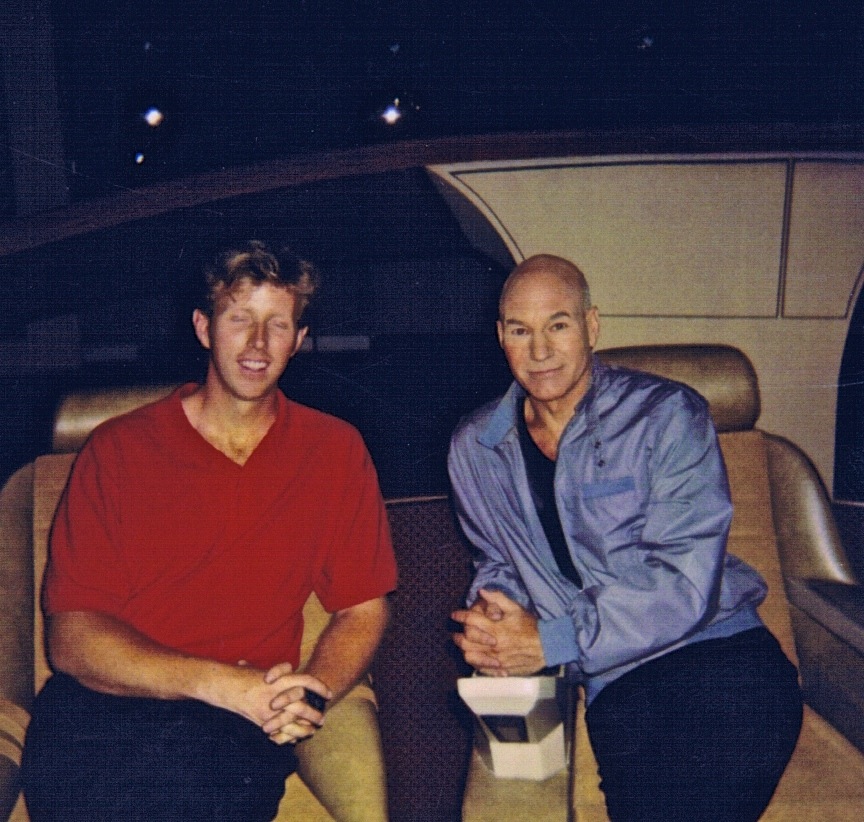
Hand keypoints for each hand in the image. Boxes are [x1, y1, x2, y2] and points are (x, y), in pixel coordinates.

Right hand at [206, 661, 330, 743]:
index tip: (329, 694)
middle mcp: (278, 694)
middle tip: (322, 718)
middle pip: (303, 705)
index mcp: (282, 678)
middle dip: (314, 713)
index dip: (320, 687)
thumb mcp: (267, 667)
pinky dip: (289, 736)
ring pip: (293, 722)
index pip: (307, 681)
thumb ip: (280, 672)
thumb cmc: (245, 674)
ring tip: (312, 730)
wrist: (226, 685)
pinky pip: (280, 732)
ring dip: (305, 728)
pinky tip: (295, 738)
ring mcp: (271, 710)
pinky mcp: (262, 721)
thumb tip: (291, 670)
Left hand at [451, 589, 545, 675]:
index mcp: (496, 629)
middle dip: (458, 636)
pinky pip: (481, 669)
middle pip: (466, 641)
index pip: (471, 620)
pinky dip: (475, 662)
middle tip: (455, 633)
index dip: (460, 615)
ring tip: (463, 646)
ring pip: (471, 657)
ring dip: (464, 650)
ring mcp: (496, 659)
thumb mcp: (515, 609)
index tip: (455, 614)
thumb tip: (482, 591)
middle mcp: (493, 645)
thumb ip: (498, 599)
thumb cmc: (531, 627)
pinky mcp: (501, 669)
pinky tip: (475, 657)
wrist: (547, 647)